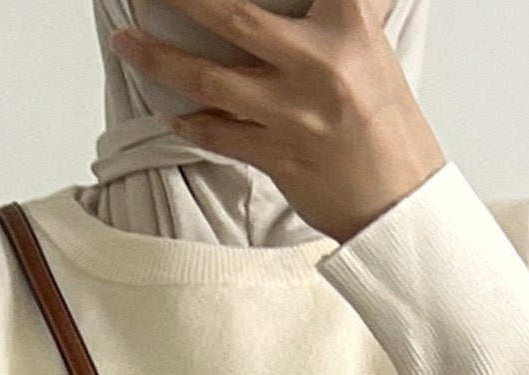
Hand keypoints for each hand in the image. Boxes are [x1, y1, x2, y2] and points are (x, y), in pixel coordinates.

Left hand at [109, 0, 445, 245]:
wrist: (402, 200)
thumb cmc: (386, 122)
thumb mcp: (371, 44)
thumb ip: (343, 8)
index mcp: (348, 23)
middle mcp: (319, 63)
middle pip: (231, 16)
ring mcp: (294, 113)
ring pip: (209, 79)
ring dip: (158, 60)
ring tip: (126, 43)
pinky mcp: (279, 156)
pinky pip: (217, 134)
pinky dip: (188, 122)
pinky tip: (167, 110)